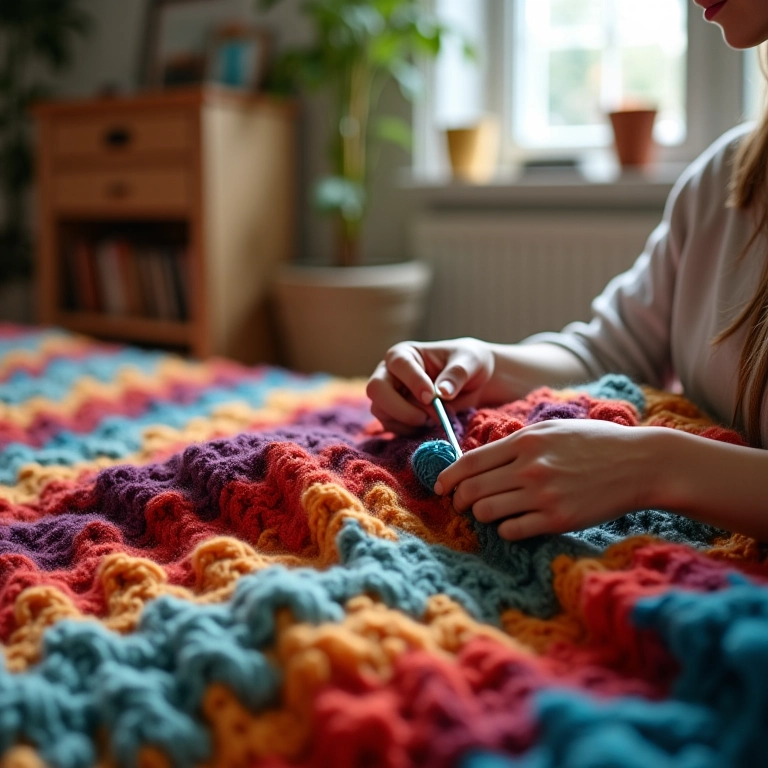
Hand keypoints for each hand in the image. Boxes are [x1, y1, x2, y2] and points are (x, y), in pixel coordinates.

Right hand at [366, 338, 494, 433]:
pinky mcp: (392, 416)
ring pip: (381, 411)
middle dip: (401, 408)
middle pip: (376, 389)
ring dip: (408, 422)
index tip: (432, 397)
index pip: (399, 365)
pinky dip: (409, 431)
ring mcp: (388, 396)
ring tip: (434, 420)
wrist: (473, 383)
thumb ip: (457, 374)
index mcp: (405, 353)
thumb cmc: (468, 364)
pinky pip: (390, 427)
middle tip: (428, 417)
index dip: (413, 382)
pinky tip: (428, 426)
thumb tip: (442, 392)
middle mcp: (390, 373)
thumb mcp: (470, 362)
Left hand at [435, 419, 655, 539]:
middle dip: (458, 500)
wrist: (640, 464)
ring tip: (488, 513)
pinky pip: (512, 531)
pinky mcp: (557, 520)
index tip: (441, 487)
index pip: (468, 462)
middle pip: (471, 490)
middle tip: (460, 504)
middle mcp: (529, 467)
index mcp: (524, 441)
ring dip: (480, 515)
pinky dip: (505, 529)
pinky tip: (514, 523)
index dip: (447, 477)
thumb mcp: (551, 429)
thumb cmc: (594, 443)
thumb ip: (515, 443)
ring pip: (486, 512)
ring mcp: (542, 495)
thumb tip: (478, 460)